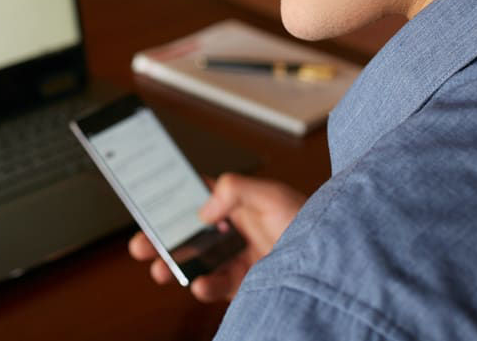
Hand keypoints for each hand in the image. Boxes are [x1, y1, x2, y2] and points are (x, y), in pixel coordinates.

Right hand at [128, 173, 305, 302]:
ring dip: (175, 265)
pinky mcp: (246, 283)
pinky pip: (217, 286)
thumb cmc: (313, 222)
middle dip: (161, 239)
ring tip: (159, 269)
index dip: (170, 198)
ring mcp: (239, 257)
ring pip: (197, 261)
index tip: (146, 204)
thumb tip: (204, 209)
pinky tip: (199, 284)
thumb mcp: (272, 194)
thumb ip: (234, 189)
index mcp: (238, 201)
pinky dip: (205, 286)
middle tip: (141, 245)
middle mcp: (236, 229)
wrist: (336, 262)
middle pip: (188, 232)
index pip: (197, 196)